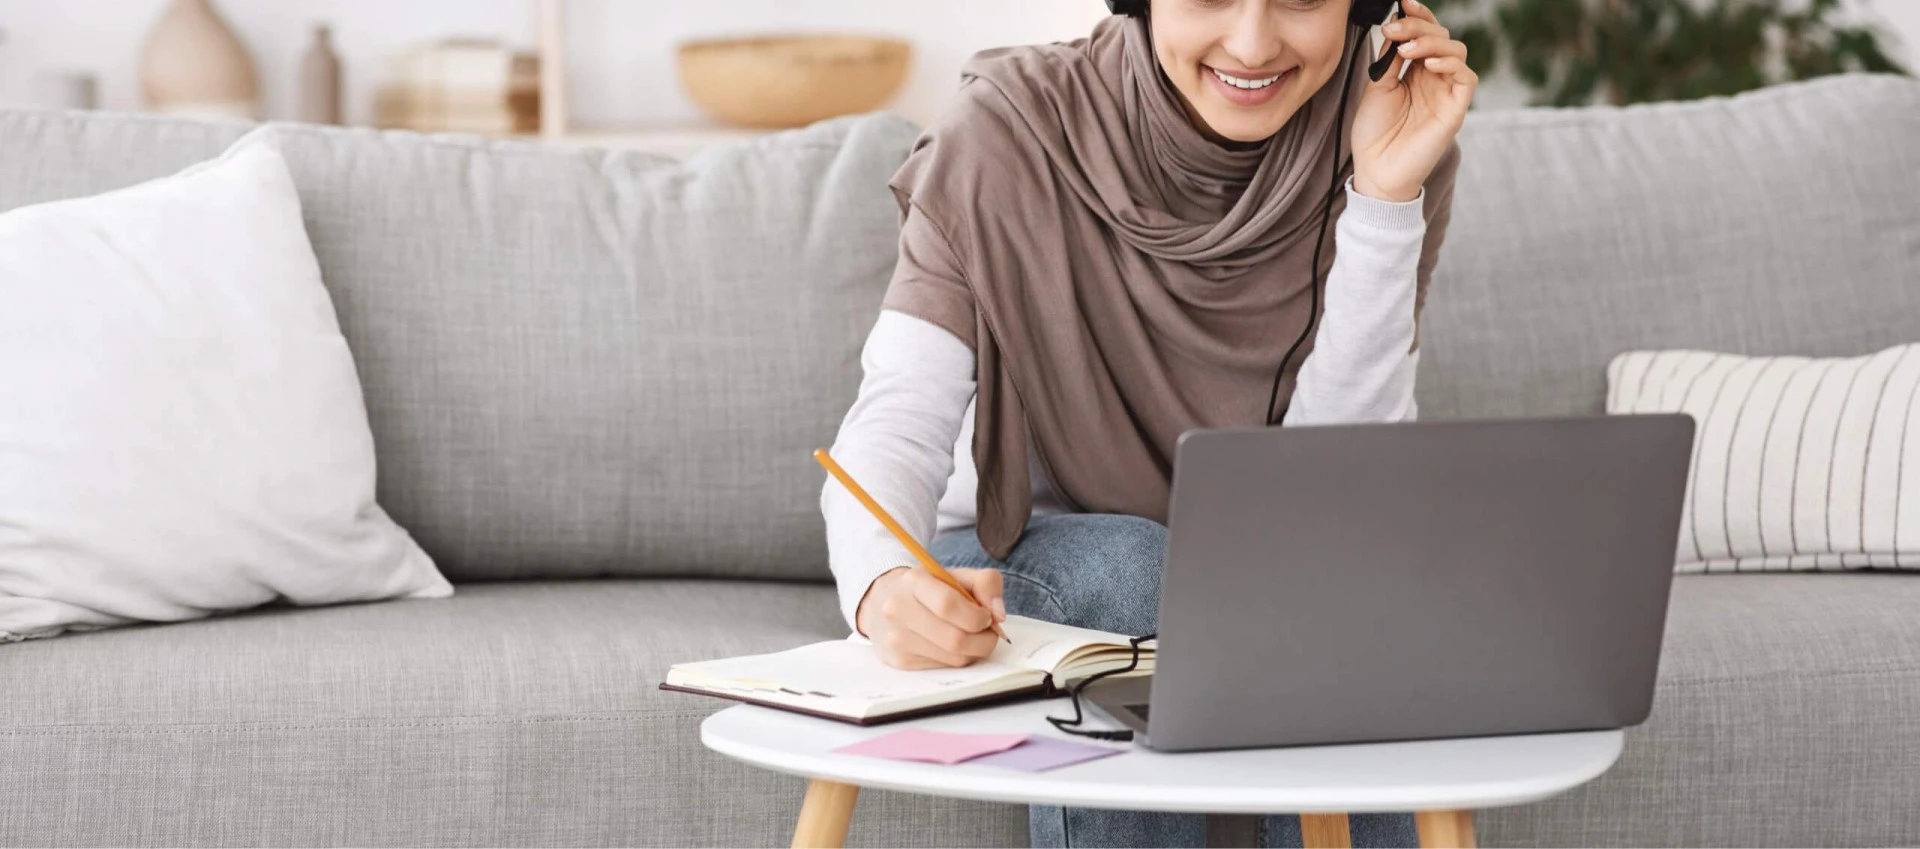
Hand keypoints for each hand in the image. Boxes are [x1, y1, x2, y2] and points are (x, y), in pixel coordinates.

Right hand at [856, 566, 1006, 669]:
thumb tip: (999, 615)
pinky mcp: (898, 661)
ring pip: (953, 658)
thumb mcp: (956, 575)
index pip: (948, 605)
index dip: (977, 616)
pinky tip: (952, 646)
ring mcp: (896, 639)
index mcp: (914, 582)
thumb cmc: (929, 589)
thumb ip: (986, 583)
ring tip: (972, 638)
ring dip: (973, 652)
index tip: (987, 617)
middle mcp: (898, 610)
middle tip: (988, 634)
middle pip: (954, 639)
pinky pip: (943, 668)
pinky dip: (956, 659)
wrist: (883, 601)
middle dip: (983, 641)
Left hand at [1350, 0, 1476, 202]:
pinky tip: (1427, 63)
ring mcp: (1447, 92)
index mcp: (1415, 71)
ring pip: (1455, 50)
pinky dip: (1449, 63)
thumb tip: (1395, 29)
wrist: (1376, 171)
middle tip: (1395, 29)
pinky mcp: (1456, 109)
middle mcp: (1434, 78)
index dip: (1418, 16)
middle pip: (1440, 36)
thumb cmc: (1374, 134)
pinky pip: (1466, 76)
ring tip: (1405, 50)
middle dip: (1418, 27)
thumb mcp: (1377, 87)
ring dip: (1431, 42)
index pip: (1425, 34)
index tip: (1402, 3)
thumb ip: (1389, 59)